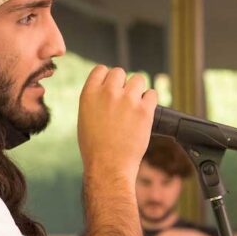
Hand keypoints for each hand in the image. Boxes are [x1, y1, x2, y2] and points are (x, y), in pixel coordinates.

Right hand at [78, 67, 156, 182]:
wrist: (108, 165)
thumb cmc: (95, 147)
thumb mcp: (84, 118)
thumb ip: (95, 100)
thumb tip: (107, 90)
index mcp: (89, 94)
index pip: (101, 70)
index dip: (108, 78)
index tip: (112, 88)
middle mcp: (108, 93)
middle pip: (120, 72)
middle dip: (123, 84)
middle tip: (124, 100)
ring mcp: (127, 100)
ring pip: (138, 79)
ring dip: (138, 90)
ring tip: (135, 105)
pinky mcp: (144, 110)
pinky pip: (152, 94)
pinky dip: (150, 101)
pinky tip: (145, 111)